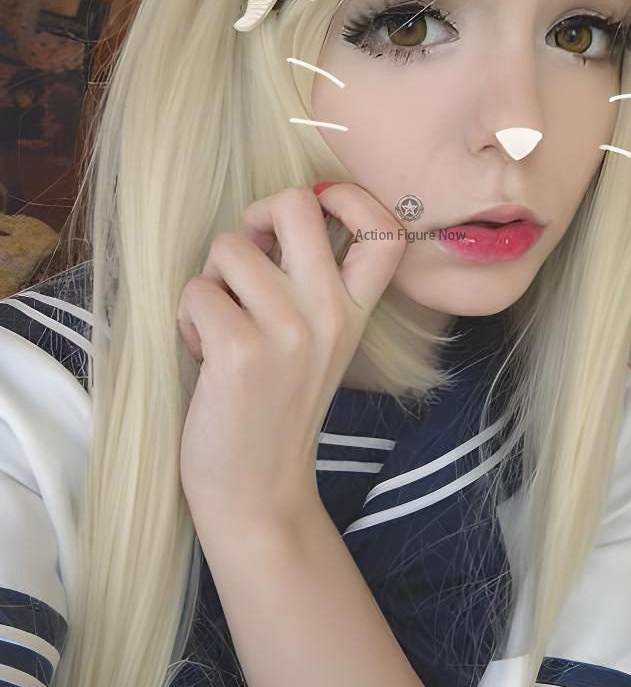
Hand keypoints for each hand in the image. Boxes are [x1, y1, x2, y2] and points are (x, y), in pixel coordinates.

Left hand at [176, 184, 405, 534]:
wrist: (257, 489)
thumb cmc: (275, 406)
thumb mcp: (319, 342)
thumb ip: (310, 283)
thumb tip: (268, 219)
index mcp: (356, 311)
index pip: (385, 229)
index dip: (348, 197)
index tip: (316, 210)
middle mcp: (332, 313)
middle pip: (296, 204)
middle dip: (257, 216)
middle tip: (248, 254)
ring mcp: (289, 331)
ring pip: (229, 246)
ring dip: (211, 280)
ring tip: (219, 324)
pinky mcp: (242, 351)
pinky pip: (198, 291)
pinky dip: (189, 316)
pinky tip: (203, 353)